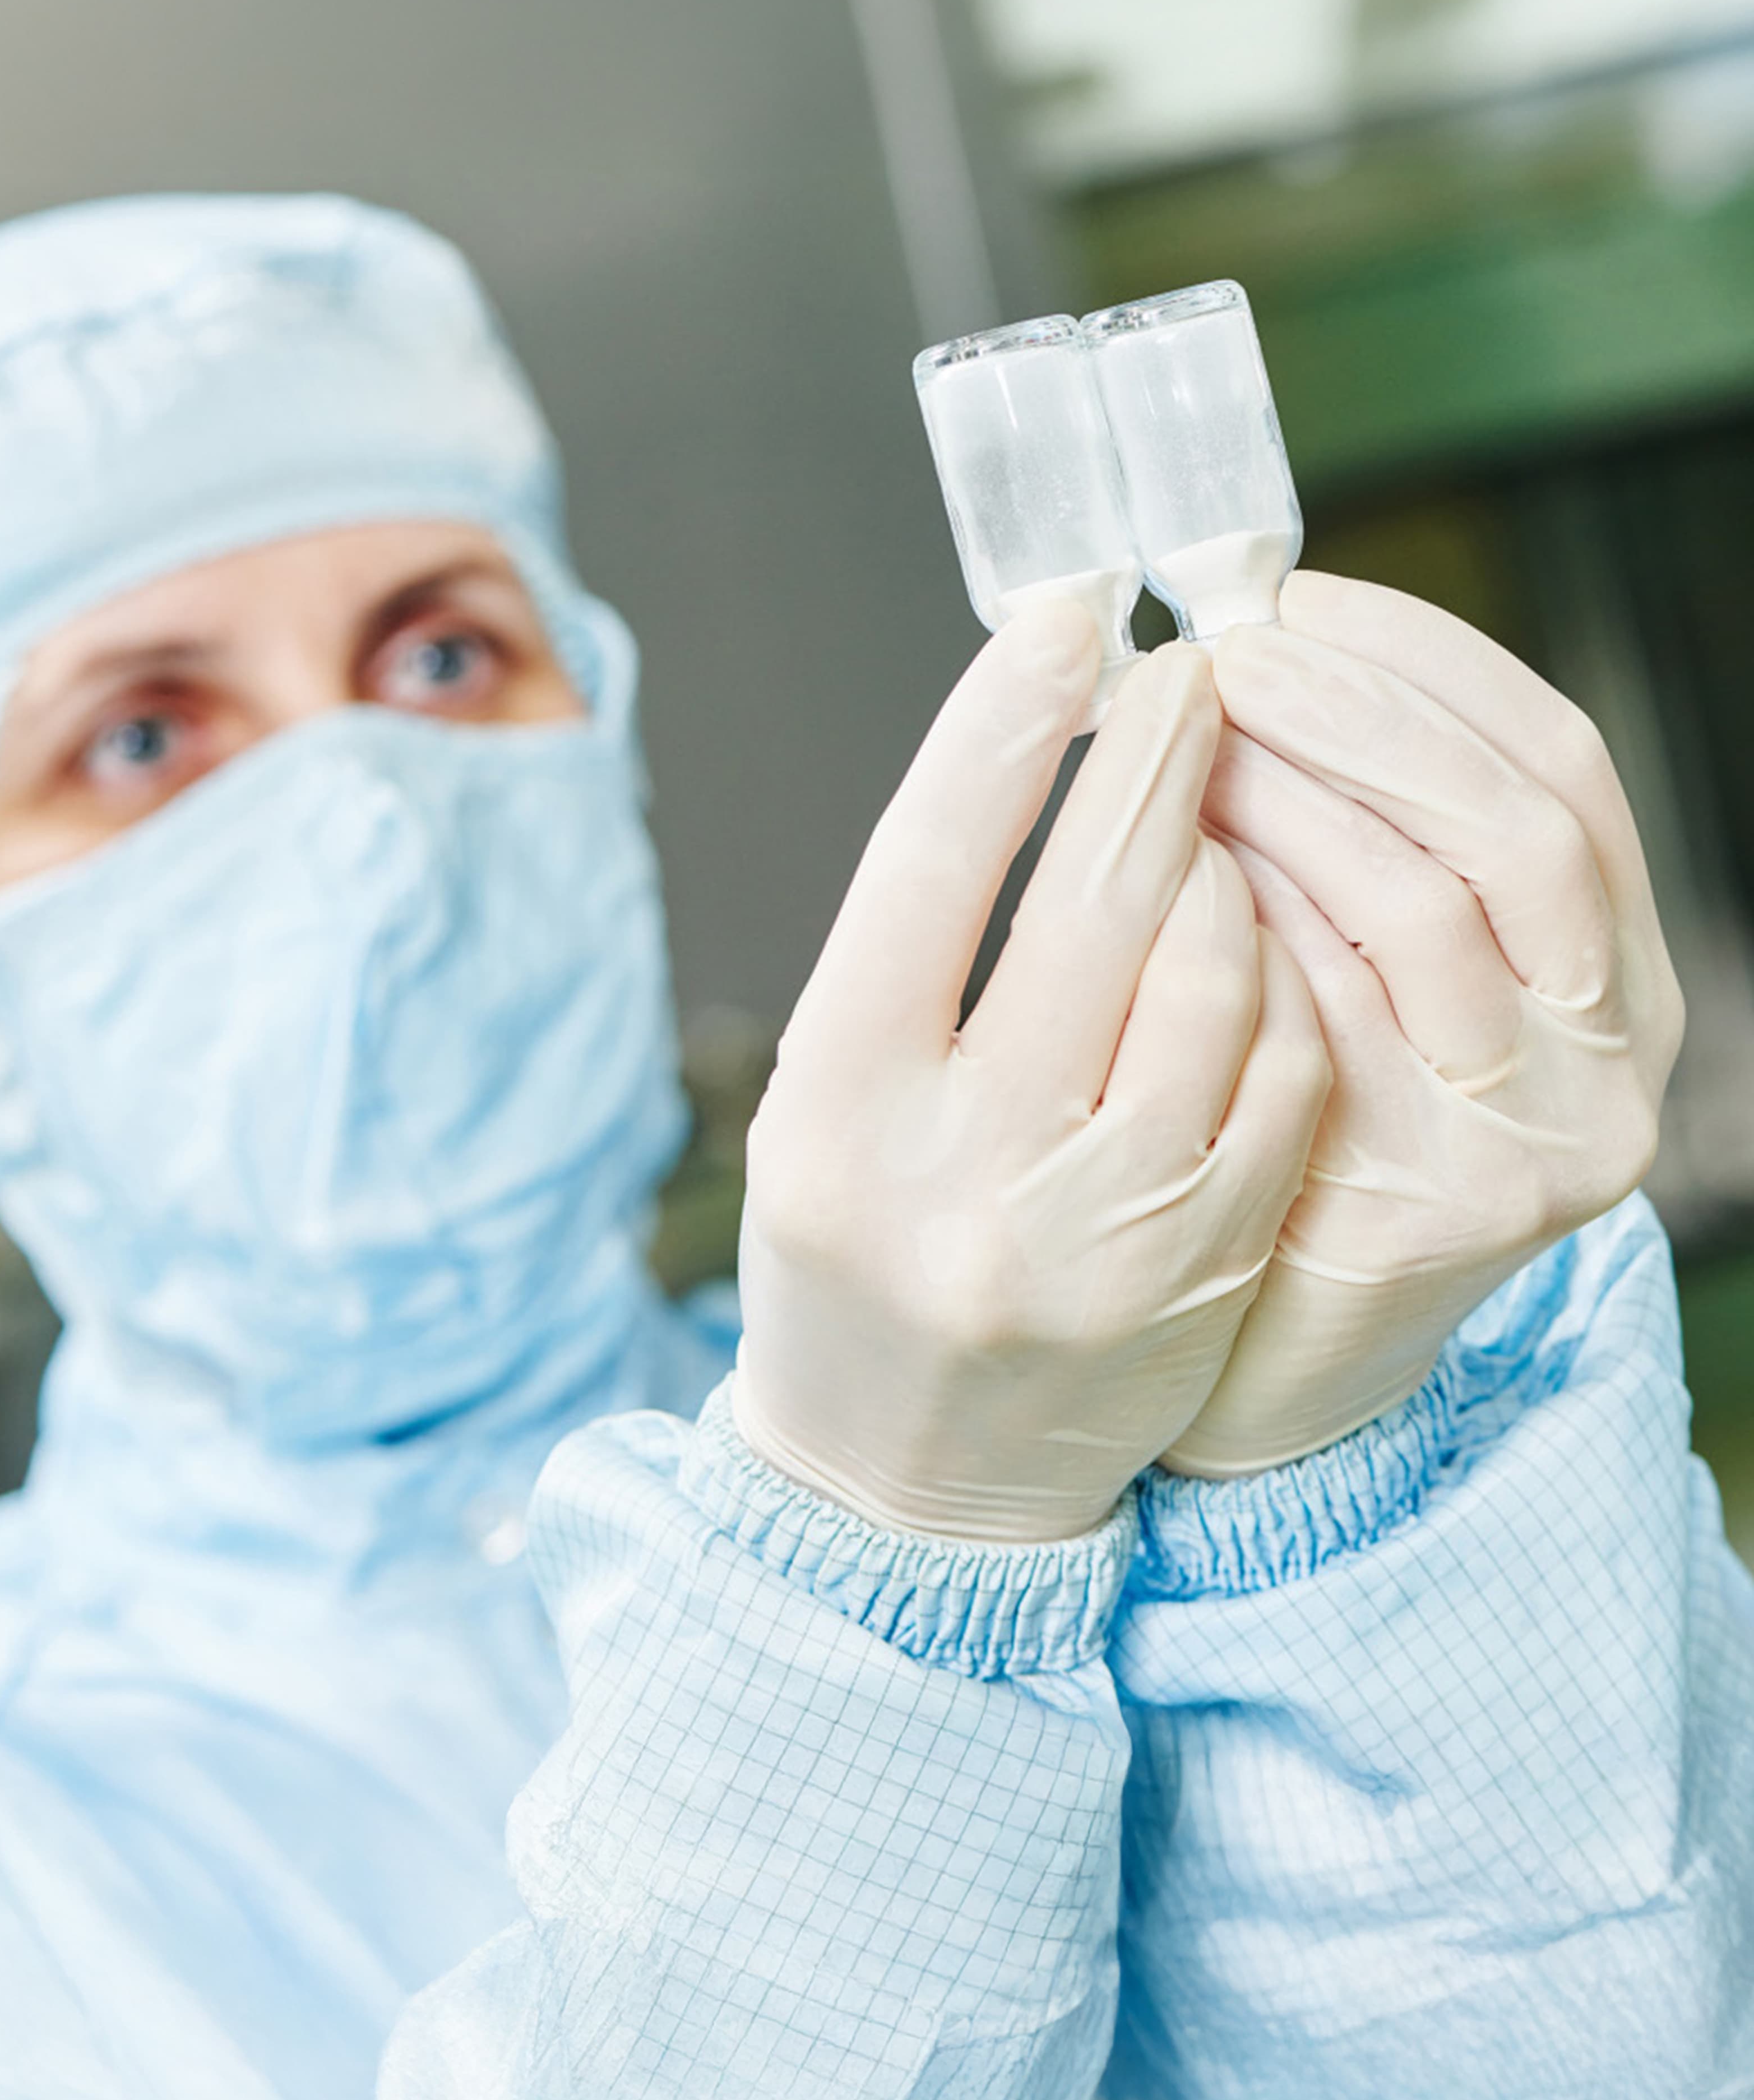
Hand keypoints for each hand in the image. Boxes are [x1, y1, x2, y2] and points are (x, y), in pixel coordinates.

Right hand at [730, 605, 1330, 1541]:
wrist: (906, 1482)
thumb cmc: (853, 1252)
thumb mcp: (819, 1102)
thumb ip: (911, 957)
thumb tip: (1034, 760)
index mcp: (835, 1111)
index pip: (926, 871)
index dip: (1003, 724)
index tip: (1064, 617)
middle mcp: (965, 1171)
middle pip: (1091, 908)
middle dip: (1154, 759)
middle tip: (1186, 669)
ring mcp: (1100, 1231)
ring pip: (1212, 977)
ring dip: (1223, 863)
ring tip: (1200, 821)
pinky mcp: (1205, 1265)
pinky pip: (1280, 1072)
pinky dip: (1275, 978)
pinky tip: (1248, 938)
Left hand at [1173, 569, 1683, 1476]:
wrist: (1268, 1347)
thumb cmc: (1300, 1126)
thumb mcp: (1370, 973)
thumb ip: (1362, 844)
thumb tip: (1254, 651)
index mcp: (1613, 975)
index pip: (1561, 767)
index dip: (1429, 664)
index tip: (1300, 596)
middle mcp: (1605, 1058)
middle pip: (1511, 825)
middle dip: (1356, 715)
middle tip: (1225, 657)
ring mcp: (1531, 1144)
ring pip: (1420, 909)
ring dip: (1290, 800)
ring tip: (1181, 751)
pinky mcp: (1433, 1213)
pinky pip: (1334, 1025)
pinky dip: (1253, 927)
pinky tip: (1175, 875)